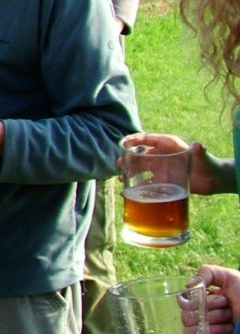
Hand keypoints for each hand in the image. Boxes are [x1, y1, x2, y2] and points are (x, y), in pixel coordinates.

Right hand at [120, 133, 234, 195]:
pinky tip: (132, 194)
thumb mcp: (204, 158)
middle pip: (141, 155)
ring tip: (122, 180)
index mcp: (169, 145)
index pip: (148, 139)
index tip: (123, 143)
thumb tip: (198, 146)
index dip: (134, 140)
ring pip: (142, 169)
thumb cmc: (210, 165)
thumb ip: (200, 152)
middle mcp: (163, 155)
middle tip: (119, 165)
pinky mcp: (164, 181)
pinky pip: (148, 183)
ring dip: (131, 173)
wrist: (214, 181)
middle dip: (128, 159)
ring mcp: (162, 168)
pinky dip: (139, 188)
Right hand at [191, 265, 238, 333]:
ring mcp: (204, 332)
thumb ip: (207, 273)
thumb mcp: (231, 278)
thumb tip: (187, 285)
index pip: (183, 301)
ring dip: (214, 330)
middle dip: (212, 315)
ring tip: (230, 327)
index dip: (199, 301)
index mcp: (202, 300)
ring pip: (190, 333)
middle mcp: (200, 316)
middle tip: (229, 314)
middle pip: (186, 317)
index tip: (223, 300)